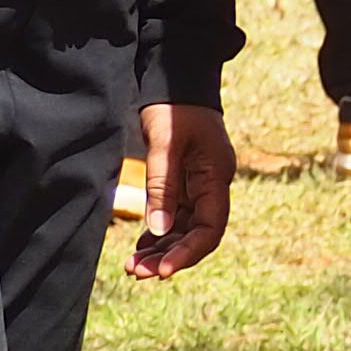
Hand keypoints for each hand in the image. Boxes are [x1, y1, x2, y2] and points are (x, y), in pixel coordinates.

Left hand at [129, 103, 233, 276]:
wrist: (176, 78)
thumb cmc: (173, 107)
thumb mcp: (165, 144)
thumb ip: (162, 187)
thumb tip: (160, 231)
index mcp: (217, 176)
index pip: (210, 228)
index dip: (187, 253)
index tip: (161, 271)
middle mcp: (212, 185)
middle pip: (197, 234)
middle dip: (169, 256)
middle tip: (137, 272)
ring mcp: (199, 184)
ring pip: (184, 228)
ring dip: (161, 248)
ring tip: (133, 266)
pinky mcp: (184, 181)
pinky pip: (175, 215)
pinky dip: (158, 232)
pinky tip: (140, 245)